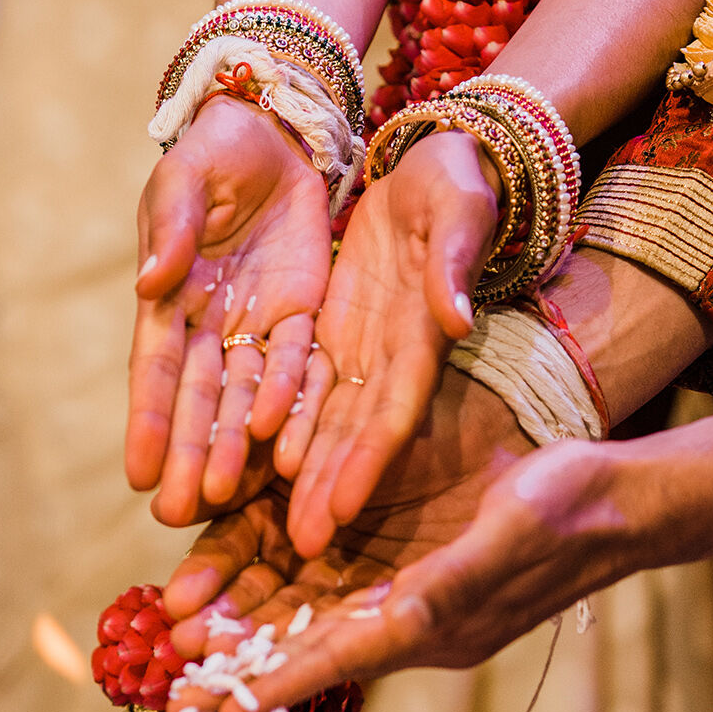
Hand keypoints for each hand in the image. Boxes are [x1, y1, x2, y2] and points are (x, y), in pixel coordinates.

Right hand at [126, 96, 333, 525]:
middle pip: (201, 403)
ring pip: (248, 400)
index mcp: (168, 300)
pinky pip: (302, 368)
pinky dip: (294, 406)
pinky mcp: (305, 318)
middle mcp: (209, 327)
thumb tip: (151, 280)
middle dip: (191, 457)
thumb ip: (170, 224)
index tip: (138, 474)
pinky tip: (287, 451)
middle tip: (179, 515)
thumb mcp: (185, 177)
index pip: (157, 372)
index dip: (149, 422)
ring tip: (228, 500)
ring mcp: (258, 328)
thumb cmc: (213, 153)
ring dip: (238, 449)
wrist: (274, 132)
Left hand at [186, 363, 712, 711]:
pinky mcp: (416, 567)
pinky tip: (250, 595)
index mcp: (435, 622)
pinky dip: (291, 599)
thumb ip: (454, 581)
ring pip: (318, 622)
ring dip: (255, 639)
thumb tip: (401, 620)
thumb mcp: (510, 533)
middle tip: (174, 699)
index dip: (276, 684)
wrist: (619, 498)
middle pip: (314, 652)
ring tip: (187, 653)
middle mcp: (415, 620)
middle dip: (246, 671)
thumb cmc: (572, 510)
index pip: (339, 659)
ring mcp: (414, 595)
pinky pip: (341, 590)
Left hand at [276, 129, 500, 558]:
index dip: (367, 462)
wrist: (440, 161)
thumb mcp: (458, 210)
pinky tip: (254, 468)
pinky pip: (302, 390)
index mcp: (423, 335)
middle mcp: (392, 358)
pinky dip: (281, 429)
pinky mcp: (335, 335)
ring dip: (301, 477)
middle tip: (300, 549)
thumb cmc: (457, 181)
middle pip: (355, 435)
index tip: (340, 509)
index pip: (393, 410)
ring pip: (325, 424)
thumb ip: (454, 264)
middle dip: (328, 491)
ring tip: (273, 529)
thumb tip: (455, 316)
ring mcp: (362, 351)